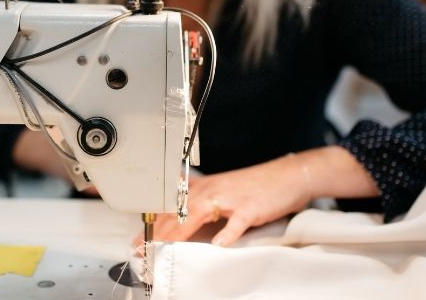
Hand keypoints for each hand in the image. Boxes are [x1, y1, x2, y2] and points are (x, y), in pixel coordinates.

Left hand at [149, 154, 310, 247]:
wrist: (286, 176)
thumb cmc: (254, 187)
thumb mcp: (223, 194)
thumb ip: (203, 208)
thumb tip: (181, 226)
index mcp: (204, 188)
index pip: (171, 208)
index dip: (153, 225)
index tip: (139, 241)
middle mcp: (212, 190)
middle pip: (178, 212)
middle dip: (158, 232)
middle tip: (143, 250)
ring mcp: (230, 198)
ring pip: (198, 214)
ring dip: (179, 231)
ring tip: (165, 248)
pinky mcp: (250, 207)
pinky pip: (236, 222)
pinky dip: (227, 233)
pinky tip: (219, 245)